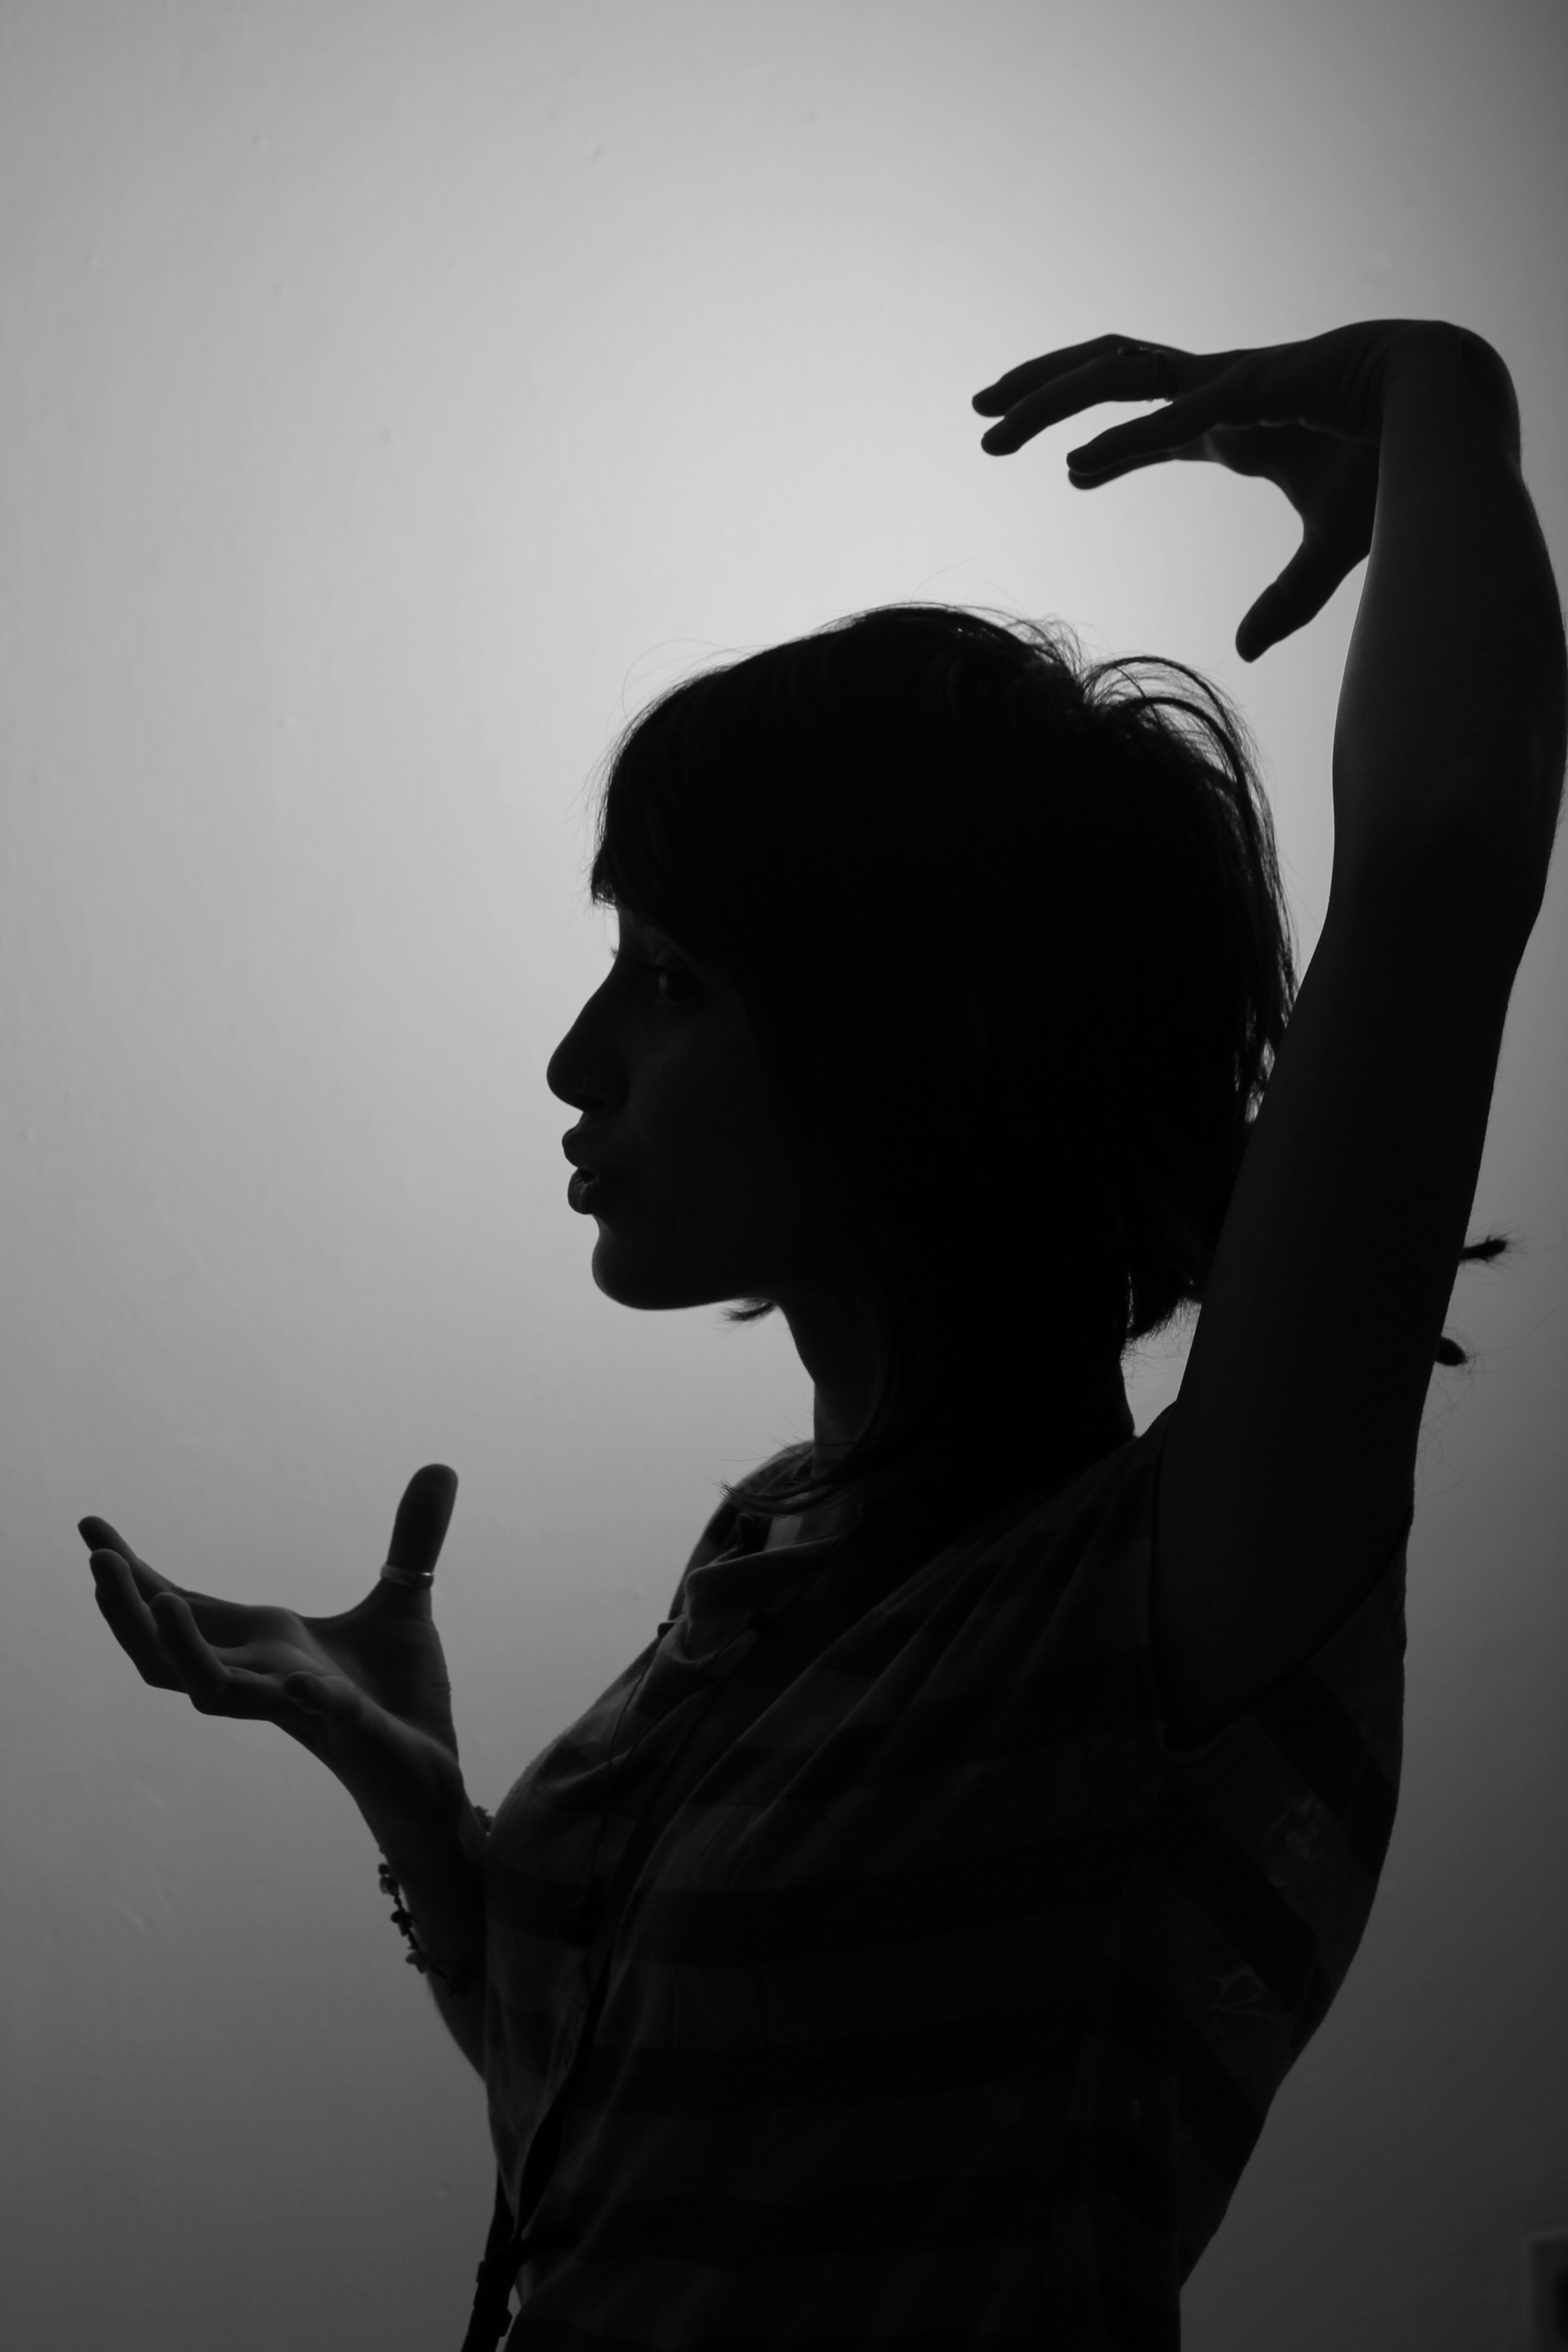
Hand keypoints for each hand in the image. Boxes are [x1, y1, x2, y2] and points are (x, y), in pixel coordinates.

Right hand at [81, 1465, 468, 1845]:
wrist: (433, 1773)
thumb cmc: (400, 1697)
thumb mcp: (405, 1603)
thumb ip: (412, 1541)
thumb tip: (439, 1467)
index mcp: (267, 1644)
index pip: (184, 1607)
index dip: (136, 1574)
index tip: (91, 1530)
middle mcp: (266, 1679)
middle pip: (169, 1654)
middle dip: (129, 1610)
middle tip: (96, 1560)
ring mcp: (303, 1710)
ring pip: (216, 1693)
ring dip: (183, 1652)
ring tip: (161, 1604)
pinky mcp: (353, 1735)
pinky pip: (325, 1713)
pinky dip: (315, 1694)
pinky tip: (310, 1680)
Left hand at [972, 319, 1507, 661]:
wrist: (1452, 411)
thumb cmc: (1397, 466)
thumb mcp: (1331, 548)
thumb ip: (1286, 599)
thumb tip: (1242, 650)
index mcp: (1229, 419)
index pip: (1143, 413)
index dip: (1096, 438)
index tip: (1055, 468)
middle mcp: (1216, 391)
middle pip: (1107, 375)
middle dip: (1039, 392)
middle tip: (980, 422)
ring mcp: (1228, 382)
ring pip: (1115, 373)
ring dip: (1049, 396)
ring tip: (992, 423)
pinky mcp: (1251, 390)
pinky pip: (1172, 416)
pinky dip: (1121, 443)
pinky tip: (1072, 471)